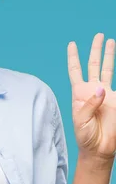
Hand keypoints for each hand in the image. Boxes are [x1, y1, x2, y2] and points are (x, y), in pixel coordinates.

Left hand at [68, 33, 115, 159]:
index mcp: (79, 93)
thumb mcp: (81, 120)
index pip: (75, 70)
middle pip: (93, 65)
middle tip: (99, 35)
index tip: (72, 44)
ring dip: (109, 56)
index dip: (73, 57)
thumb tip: (101, 89)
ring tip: (111, 41)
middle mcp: (93, 90)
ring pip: (108, 69)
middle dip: (96, 50)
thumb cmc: (85, 136)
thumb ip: (90, 104)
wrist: (99, 148)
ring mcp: (107, 94)